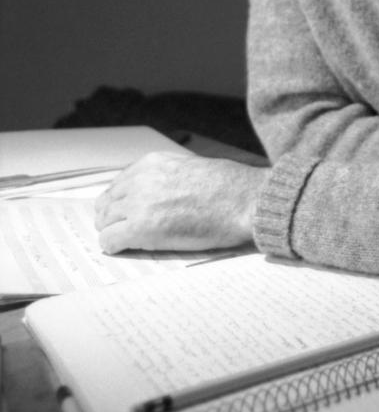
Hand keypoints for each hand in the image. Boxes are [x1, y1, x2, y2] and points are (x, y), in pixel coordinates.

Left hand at [94, 150, 268, 253]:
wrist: (242, 200)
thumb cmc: (227, 186)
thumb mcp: (190, 168)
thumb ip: (165, 177)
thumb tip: (156, 195)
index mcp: (152, 163)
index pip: (118, 185)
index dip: (120, 203)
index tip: (125, 215)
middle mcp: (141, 179)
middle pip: (105, 204)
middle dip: (112, 219)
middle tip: (123, 231)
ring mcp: (139, 203)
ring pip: (104, 222)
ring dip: (114, 233)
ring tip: (128, 242)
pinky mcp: (142, 228)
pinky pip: (110, 241)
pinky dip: (115, 247)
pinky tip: (127, 249)